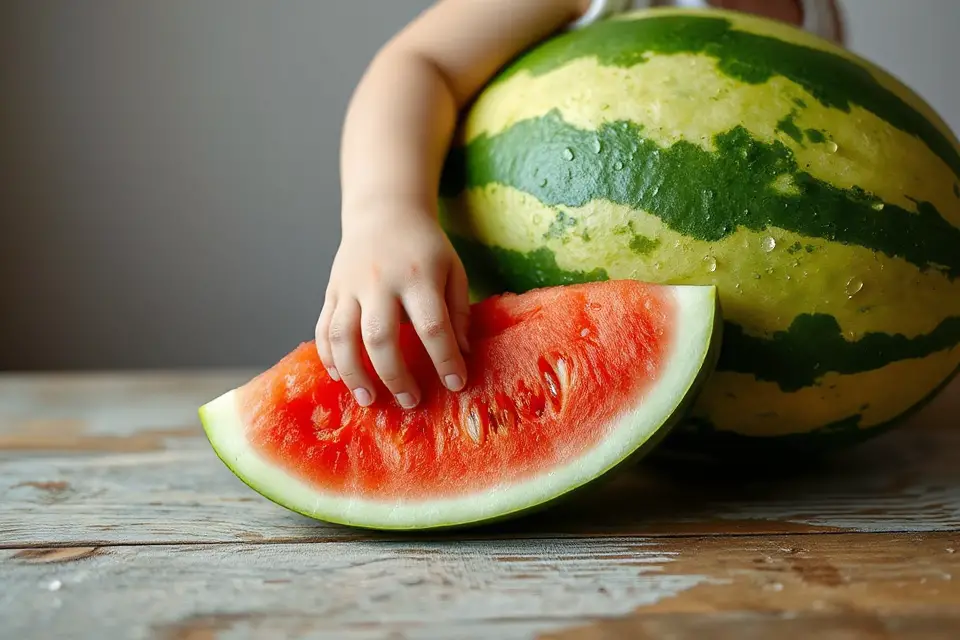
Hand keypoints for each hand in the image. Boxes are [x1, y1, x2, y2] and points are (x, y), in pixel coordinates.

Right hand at [316, 205, 470, 408]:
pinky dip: (328, 357)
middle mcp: (379, 281)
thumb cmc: (425, 247)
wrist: (384, 211)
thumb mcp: (453, 269)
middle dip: (394, 375)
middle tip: (410, 401)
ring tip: (369, 399)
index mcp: (418, 275)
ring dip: (353, 373)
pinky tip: (339, 378)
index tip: (456, 384)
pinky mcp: (331, 291)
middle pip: (379, 336)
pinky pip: (322, 329)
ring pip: (342, 336)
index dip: (445, 359)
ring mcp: (350, 286)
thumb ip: (458, 312)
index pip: (432, 326)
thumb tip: (462, 355)